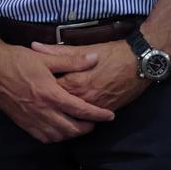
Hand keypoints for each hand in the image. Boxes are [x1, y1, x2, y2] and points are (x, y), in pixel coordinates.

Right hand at [0, 41, 114, 142]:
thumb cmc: (18, 59)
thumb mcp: (46, 57)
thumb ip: (72, 61)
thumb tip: (94, 59)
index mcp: (50, 94)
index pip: (81, 110)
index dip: (98, 114)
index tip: (109, 116)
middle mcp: (42, 110)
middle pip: (71, 128)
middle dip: (87, 128)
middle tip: (95, 122)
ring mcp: (31, 118)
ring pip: (57, 136)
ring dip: (71, 134)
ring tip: (78, 126)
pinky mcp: (21, 122)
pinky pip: (42, 137)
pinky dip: (54, 137)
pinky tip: (58, 131)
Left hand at [35, 39, 149, 113]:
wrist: (139, 62)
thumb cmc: (111, 53)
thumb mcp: (82, 48)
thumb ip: (57, 51)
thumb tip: (35, 46)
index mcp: (74, 82)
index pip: (50, 91)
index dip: (39, 89)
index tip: (31, 87)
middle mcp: (83, 98)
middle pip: (59, 109)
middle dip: (48, 108)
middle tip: (37, 104)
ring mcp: (95, 107)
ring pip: (73, 120)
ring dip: (61, 120)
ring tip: (50, 116)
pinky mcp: (106, 111)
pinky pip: (87, 122)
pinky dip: (76, 123)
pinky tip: (67, 122)